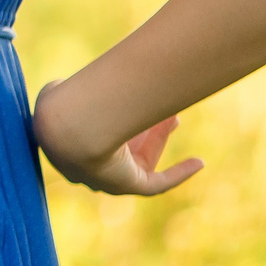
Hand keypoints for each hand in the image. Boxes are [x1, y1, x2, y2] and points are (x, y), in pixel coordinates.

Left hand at [32, 82, 203, 196]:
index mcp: (69, 143)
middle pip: (122, 145)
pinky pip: (158, 184)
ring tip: (175, 116)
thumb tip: (91, 79)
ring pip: (140, 158)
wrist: (71, 126)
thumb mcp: (68, 87)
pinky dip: (179, 174)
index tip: (125, 108)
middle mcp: (87, 164)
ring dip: (159, 137)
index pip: (95, 132)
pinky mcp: (126, 186)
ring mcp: (107, 177)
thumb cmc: (68, 102)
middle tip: (157, 107)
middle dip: (141, 126)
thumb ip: (77, 87)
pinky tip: (198, 163)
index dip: (114, 120)